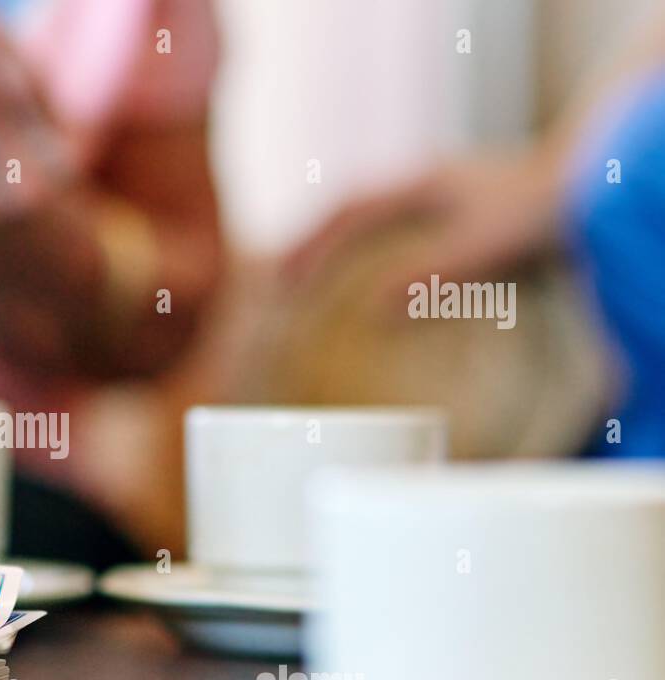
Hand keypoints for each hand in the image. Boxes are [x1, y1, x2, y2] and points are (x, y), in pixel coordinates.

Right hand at [282, 149, 564, 302]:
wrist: (587, 183)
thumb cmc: (540, 212)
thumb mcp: (481, 246)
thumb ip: (428, 273)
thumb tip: (374, 309)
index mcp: (419, 183)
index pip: (344, 212)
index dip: (307, 246)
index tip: (282, 282)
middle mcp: (425, 182)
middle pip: (348, 212)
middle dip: (311, 246)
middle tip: (281, 286)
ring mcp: (442, 193)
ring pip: (373, 219)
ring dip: (339, 248)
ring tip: (314, 286)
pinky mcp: (460, 209)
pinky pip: (399, 230)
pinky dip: (373, 254)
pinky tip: (373, 285)